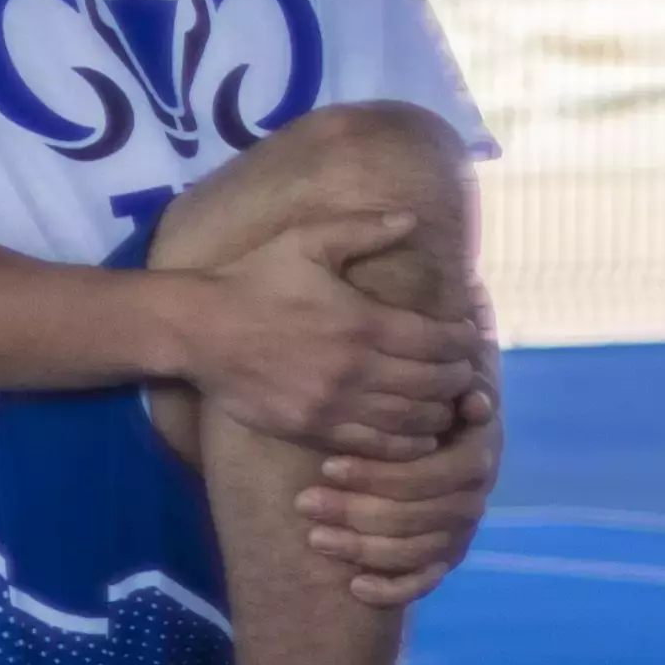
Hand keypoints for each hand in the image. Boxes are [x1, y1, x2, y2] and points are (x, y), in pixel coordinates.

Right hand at [166, 212, 486, 452]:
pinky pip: (375, 445)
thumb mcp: (307, 240)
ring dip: (440, 414)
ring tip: (448, 404)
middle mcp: (355, 367)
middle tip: (465, 373)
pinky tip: (418, 436)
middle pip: (433, 384)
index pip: (438, 341)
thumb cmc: (253, 279)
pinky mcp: (312, 429)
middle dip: (458, 379)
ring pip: (411, 421)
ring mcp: (334, 403)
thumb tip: (411, 219)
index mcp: (361, 321)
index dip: (463, 342)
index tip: (469, 337)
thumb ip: (363, 230)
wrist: (195, 327)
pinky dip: (406, 445)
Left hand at [300, 374, 500, 608]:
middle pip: (423, 517)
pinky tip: (355, 587)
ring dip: (365, 549)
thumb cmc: (419, 399)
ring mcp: (460, 530)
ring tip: (314, 537)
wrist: (431, 425)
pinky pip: (425, 581)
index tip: (326, 465)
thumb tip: (475, 395)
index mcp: (476, 455)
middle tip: (304, 502)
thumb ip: (448, 382)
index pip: (435, 475)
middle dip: (359, 512)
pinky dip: (394, 589)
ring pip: (419, 551)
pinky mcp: (444, 556)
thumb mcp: (433, 384)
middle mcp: (473, 497)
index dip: (382, 475)